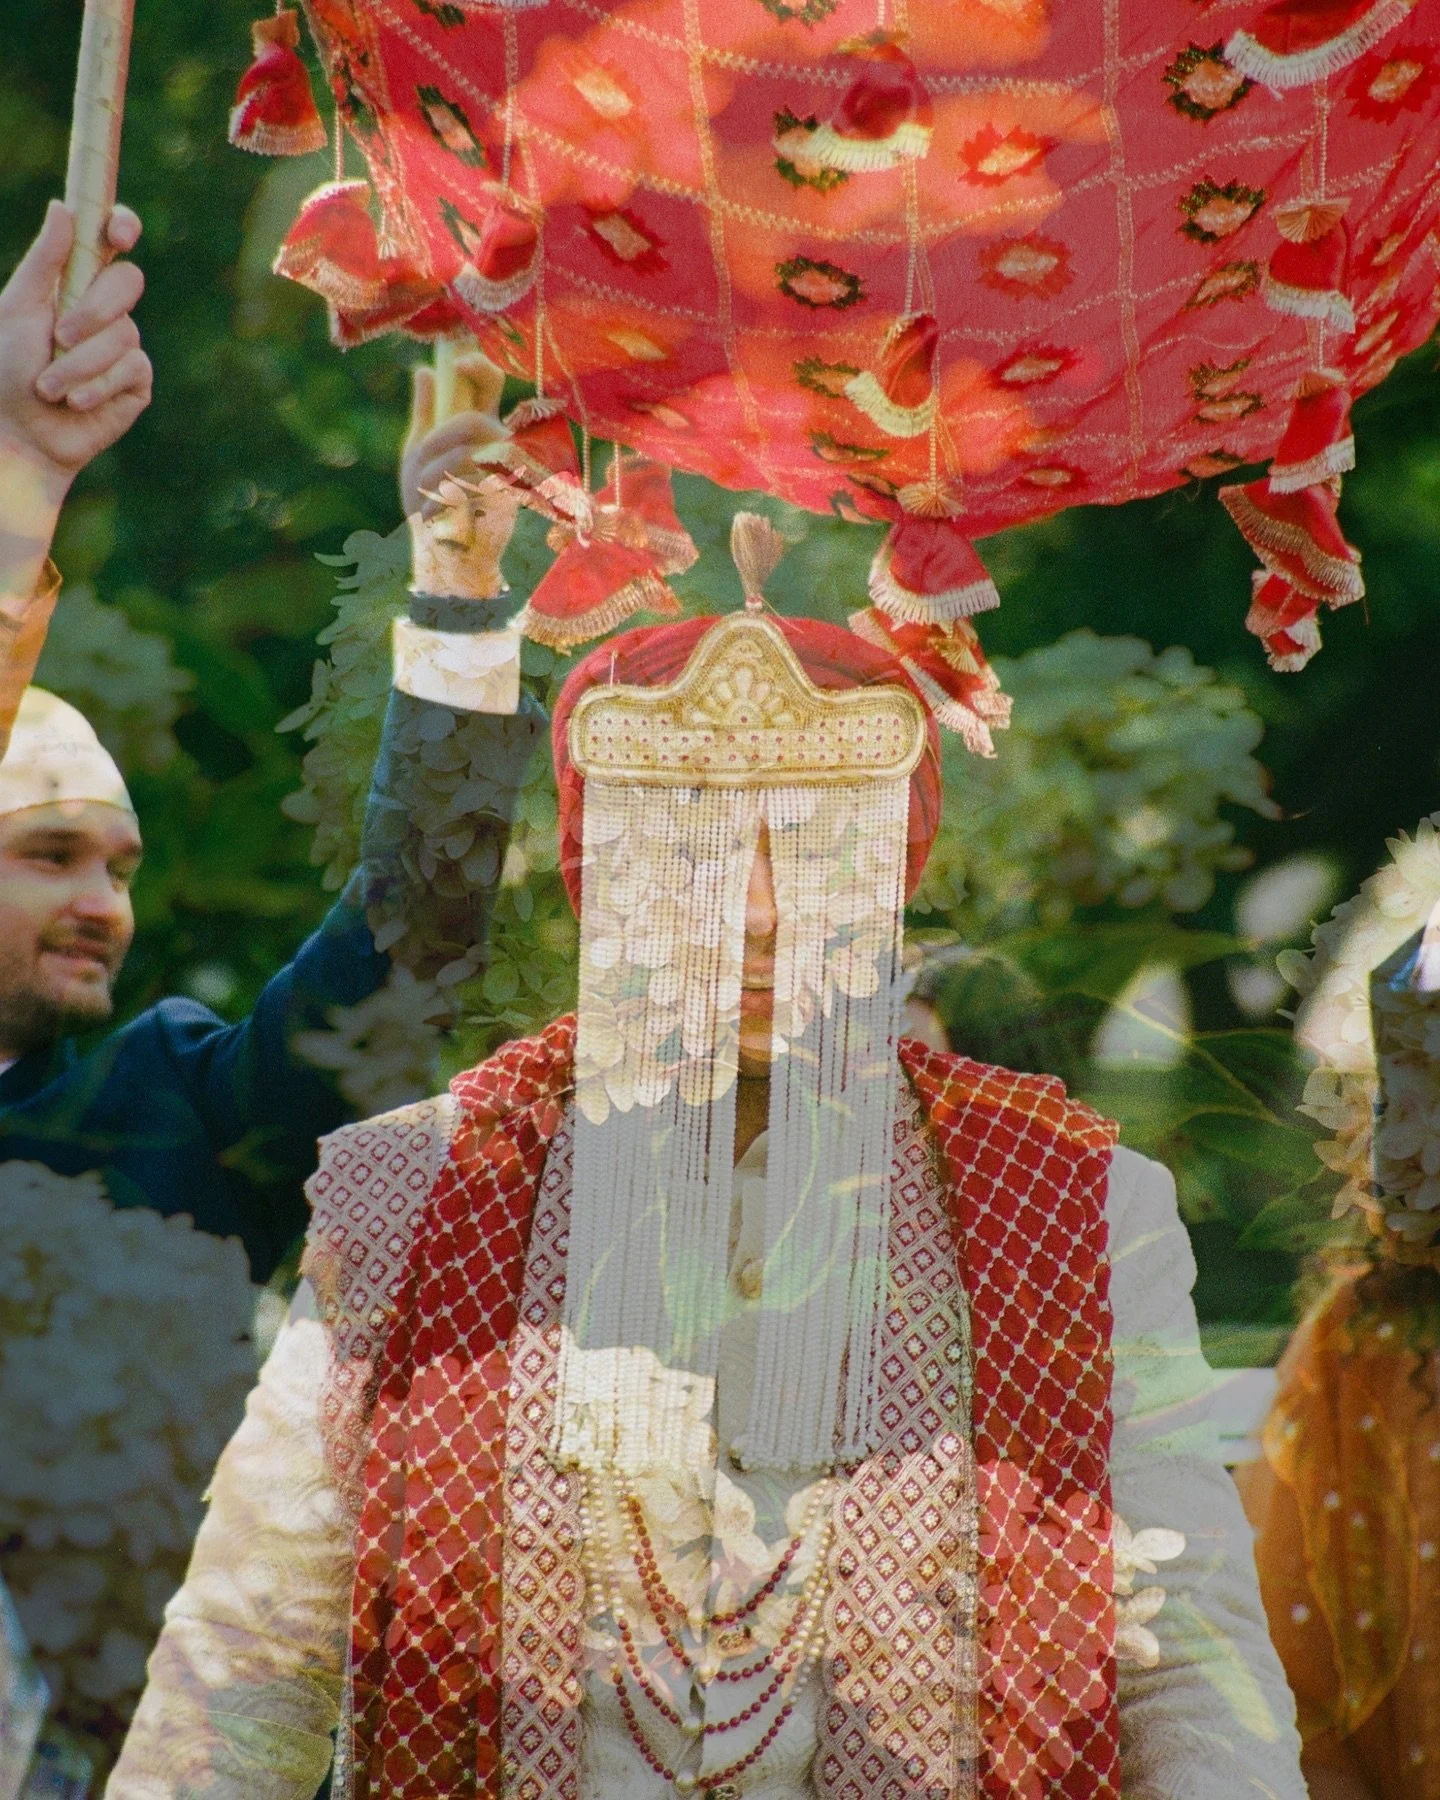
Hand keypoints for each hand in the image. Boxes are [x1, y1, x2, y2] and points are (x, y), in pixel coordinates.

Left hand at [0, 201, 151, 504]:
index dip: (122, 227)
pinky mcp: (137, 383)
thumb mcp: (18, 307)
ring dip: (80, 364)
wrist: (21, 431)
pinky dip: (95, 386)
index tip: (119, 234)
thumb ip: (44, 261)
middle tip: (59, 336)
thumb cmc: (8, 368)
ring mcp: (125, 346)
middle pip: (128, 283)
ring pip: (124, 335)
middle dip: (93, 311)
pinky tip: (73, 402)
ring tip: (50, 387)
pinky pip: (130, 370)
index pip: (111, 242)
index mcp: (76, 282)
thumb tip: (62, 207)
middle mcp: (105, 310)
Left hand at [400, 358, 510, 520]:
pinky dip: (435, 504)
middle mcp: (503, 448)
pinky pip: (462, 488)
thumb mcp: (418, 455)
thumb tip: (424, 371)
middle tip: (420, 465)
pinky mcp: (504, 504)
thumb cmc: (431, 506)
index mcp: (483, 431)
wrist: (443, 556)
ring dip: (431, 479)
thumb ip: (424, 413)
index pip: (492, 387)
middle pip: (474, 422)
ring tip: (425, 503)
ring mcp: (508, 476)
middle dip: (437, 442)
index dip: (481, 369)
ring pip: (463, 456)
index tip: (458, 362)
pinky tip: (432, 518)